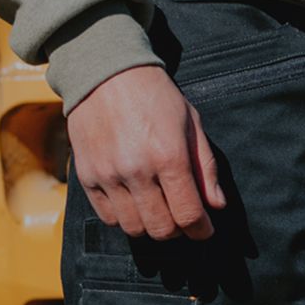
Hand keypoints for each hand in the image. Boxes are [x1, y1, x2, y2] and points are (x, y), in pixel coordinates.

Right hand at [67, 64, 226, 240]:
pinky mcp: (87, 177)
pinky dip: (125, 218)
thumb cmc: (154, 95)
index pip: (189, 214)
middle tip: (181, 218)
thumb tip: (217, 205)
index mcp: (168, 155)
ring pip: (134, 228)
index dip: (201, 229)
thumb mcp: (190, 123)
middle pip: (161, 228)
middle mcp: (137, 170)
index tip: (204, 229)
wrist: (105, 73)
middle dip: (177, 230)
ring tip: (157, 210)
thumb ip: (205, 166)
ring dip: (150, 226)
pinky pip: (109, 218)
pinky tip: (134, 203)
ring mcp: (108, 176)